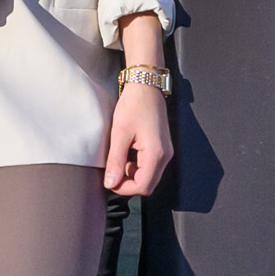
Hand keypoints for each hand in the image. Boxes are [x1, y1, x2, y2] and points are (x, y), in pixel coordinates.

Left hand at [103, 70, 172, 198]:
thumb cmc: (134, 105)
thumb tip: (110, 183)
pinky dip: (137, 166)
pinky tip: (127, 152)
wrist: (146, 86)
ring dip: (132, 174)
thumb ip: (116, 161)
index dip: (124, 189)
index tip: (109, 181)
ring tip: (119, 157)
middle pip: (148, 184)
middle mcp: (165, 156)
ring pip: (149, 176)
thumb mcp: (119, 133)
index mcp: (156, 154)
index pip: (143, 186)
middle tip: (112, 171)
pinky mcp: (162, 148)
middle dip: (128, 183)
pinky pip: (150, 166)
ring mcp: (165, 152)